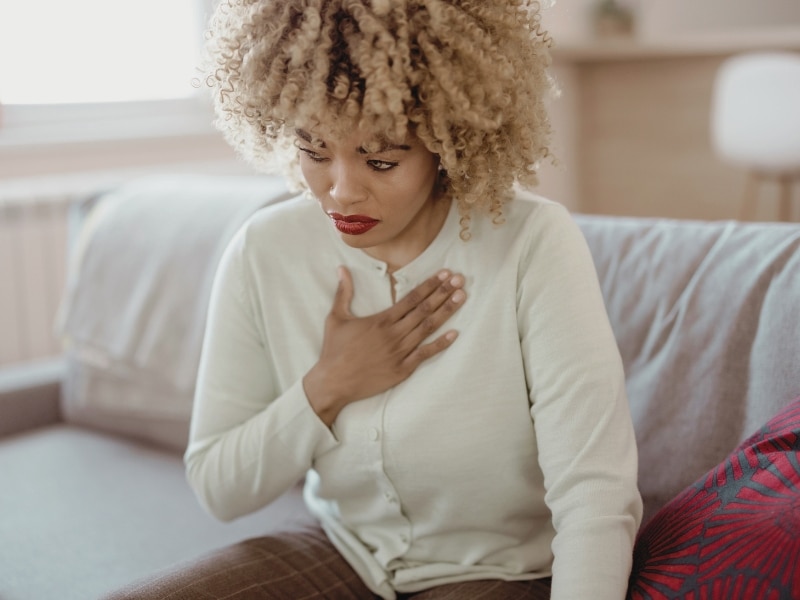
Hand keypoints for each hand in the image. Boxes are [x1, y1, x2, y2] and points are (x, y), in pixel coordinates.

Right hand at [303, 266, 466, 425]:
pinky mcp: (402, 369)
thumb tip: (341, 269)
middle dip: (443, 293)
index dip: (430, 285)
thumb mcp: (336, 318)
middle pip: (424, 309)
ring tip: (461, 297)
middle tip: (460, 280)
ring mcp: (399, 352)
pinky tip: (455, 333)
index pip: (411, 298)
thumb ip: (343, 292)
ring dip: (446, 312)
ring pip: (428, 328)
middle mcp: (393, 333)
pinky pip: (425, 354)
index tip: (444, 274)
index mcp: (381, 320)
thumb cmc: (334, 350)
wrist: (333, 382)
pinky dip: (441, 344)